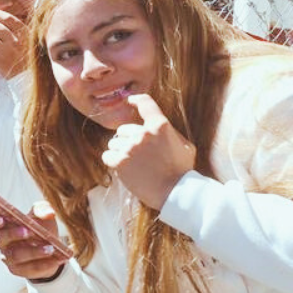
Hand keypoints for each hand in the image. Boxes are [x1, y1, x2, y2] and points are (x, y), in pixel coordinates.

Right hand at [0, 203, 66, 280]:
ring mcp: (8, 256)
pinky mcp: (18, 269)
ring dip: (33, 251)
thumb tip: (48, 213)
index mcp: (2, 224)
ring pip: (16, 255)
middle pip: (0, 238)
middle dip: (13, 234)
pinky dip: (43, 264)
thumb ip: (43, 209)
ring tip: (50, 248)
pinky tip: (55, 259)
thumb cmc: (40, 227)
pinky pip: (28, 268)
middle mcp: (2, 241)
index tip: (0, 219)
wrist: (51, 249)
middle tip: (28, 231)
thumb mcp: (42, 214)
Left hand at [103, 94, 195, 209]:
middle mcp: (143, 134)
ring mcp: (130, 147)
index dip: (136, 100)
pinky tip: (125, 169)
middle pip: (123, 129)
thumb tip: (155, 124)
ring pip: (113, 143)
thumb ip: (168, 132)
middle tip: (139, 154)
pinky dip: (113, 162)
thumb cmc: (182, 170)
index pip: (145, 104)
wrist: (175, 192)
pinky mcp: (119, 161)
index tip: (130, 100)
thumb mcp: (184, 145)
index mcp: (160, 126)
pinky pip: (107, 156)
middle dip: (128, 140)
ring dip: (120, 151)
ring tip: (134, 164)